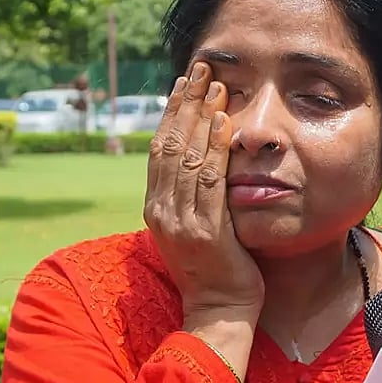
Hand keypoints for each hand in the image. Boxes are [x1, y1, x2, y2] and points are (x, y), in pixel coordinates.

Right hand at [144, 62, 264, 322]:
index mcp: (156, 207)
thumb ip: (191, 196)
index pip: (159, 148)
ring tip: (216, 85)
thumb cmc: (213, 271)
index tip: (183, 83)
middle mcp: (163, 210)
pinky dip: (216, 147)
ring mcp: (182, 221)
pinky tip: (225, 122)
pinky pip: (210, 181)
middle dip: (185, 103)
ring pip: (188, 156)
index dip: (171, 112)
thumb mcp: (194, 228)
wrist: (217, 313)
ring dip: (202, 116)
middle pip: (170, 144)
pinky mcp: (206, 231)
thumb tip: (200, 160)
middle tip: (200, 69)